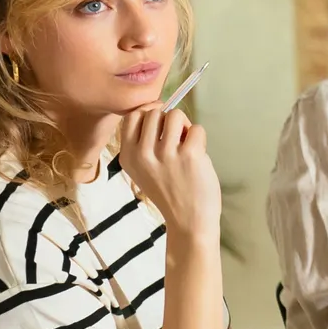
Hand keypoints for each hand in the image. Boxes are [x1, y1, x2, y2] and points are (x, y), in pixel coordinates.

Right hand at [115, 107, 220, 239]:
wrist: (188, 222)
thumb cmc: (169, 192)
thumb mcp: (142, 169)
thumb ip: (143, 141)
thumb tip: (156, 106)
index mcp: (128, 156)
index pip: (132, 116)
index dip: (149, 112)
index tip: (160, 122)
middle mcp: (143, 154)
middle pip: (154, 112)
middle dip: (168, 120)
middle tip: (176, 139)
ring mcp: (166, 154)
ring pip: (175, 115)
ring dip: (185, 126)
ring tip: (186, 145)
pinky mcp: (190, 155)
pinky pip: (197, 128)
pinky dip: (199, 138)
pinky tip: (197, 155)